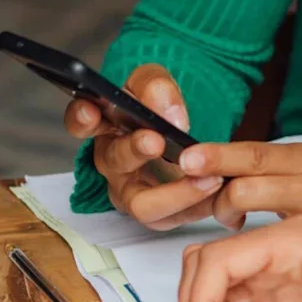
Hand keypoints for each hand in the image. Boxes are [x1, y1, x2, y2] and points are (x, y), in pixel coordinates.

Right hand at [64, 63, 223, 228]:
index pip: (81, 120)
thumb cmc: (157, 107)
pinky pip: (176, 218)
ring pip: (143, 205)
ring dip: (177, 193)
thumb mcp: (155, 83)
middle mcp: (112, 162)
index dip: (82, 117)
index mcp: (105, 124)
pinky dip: (201, 207)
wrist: (182, 132)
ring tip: (209, 178)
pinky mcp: (158, 213)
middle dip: (135, 150)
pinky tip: (221, 191)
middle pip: (115, 160)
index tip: (91, 111)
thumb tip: (170, 115)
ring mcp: (132, 192)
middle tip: (157, 140)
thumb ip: (156, 88)